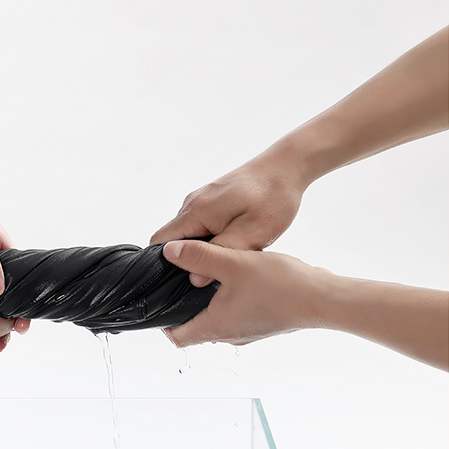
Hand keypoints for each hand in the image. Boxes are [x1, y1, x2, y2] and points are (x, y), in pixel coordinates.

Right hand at [150, 154, 305, 284]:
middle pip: (172, 240)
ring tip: (224, 260)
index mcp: (197, 211)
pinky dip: (209, 239)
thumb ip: (221, 254)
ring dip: (200, 250)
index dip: (165, 264)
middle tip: (209, 275)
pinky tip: (230, 245)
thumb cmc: (274, 198)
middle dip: (185, 260)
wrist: (288, 165)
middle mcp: (193, 203)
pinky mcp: (211, 200)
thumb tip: (194, 278)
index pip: (160, 241)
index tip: (180, 282)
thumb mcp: (252, 233)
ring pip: (187, 234)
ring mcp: (201, 199)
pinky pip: (199, 225)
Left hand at [161, 239, 447, 368]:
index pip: (176, 338)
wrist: (324, 298)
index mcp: (215, 327)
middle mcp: (229, 336)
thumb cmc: (282, 285)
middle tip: (183, 281)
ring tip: (210, 275)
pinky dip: (230, 301)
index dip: (164, 322)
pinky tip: (239, 279)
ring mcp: (247, 333)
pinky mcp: (263, 324)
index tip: (162, 300)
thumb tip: (170, 252)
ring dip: (209, 303)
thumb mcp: (234, 263)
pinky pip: (237, 316)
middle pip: (195, 329)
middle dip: (185, 308)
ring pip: (217, 321)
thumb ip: (199, 256)